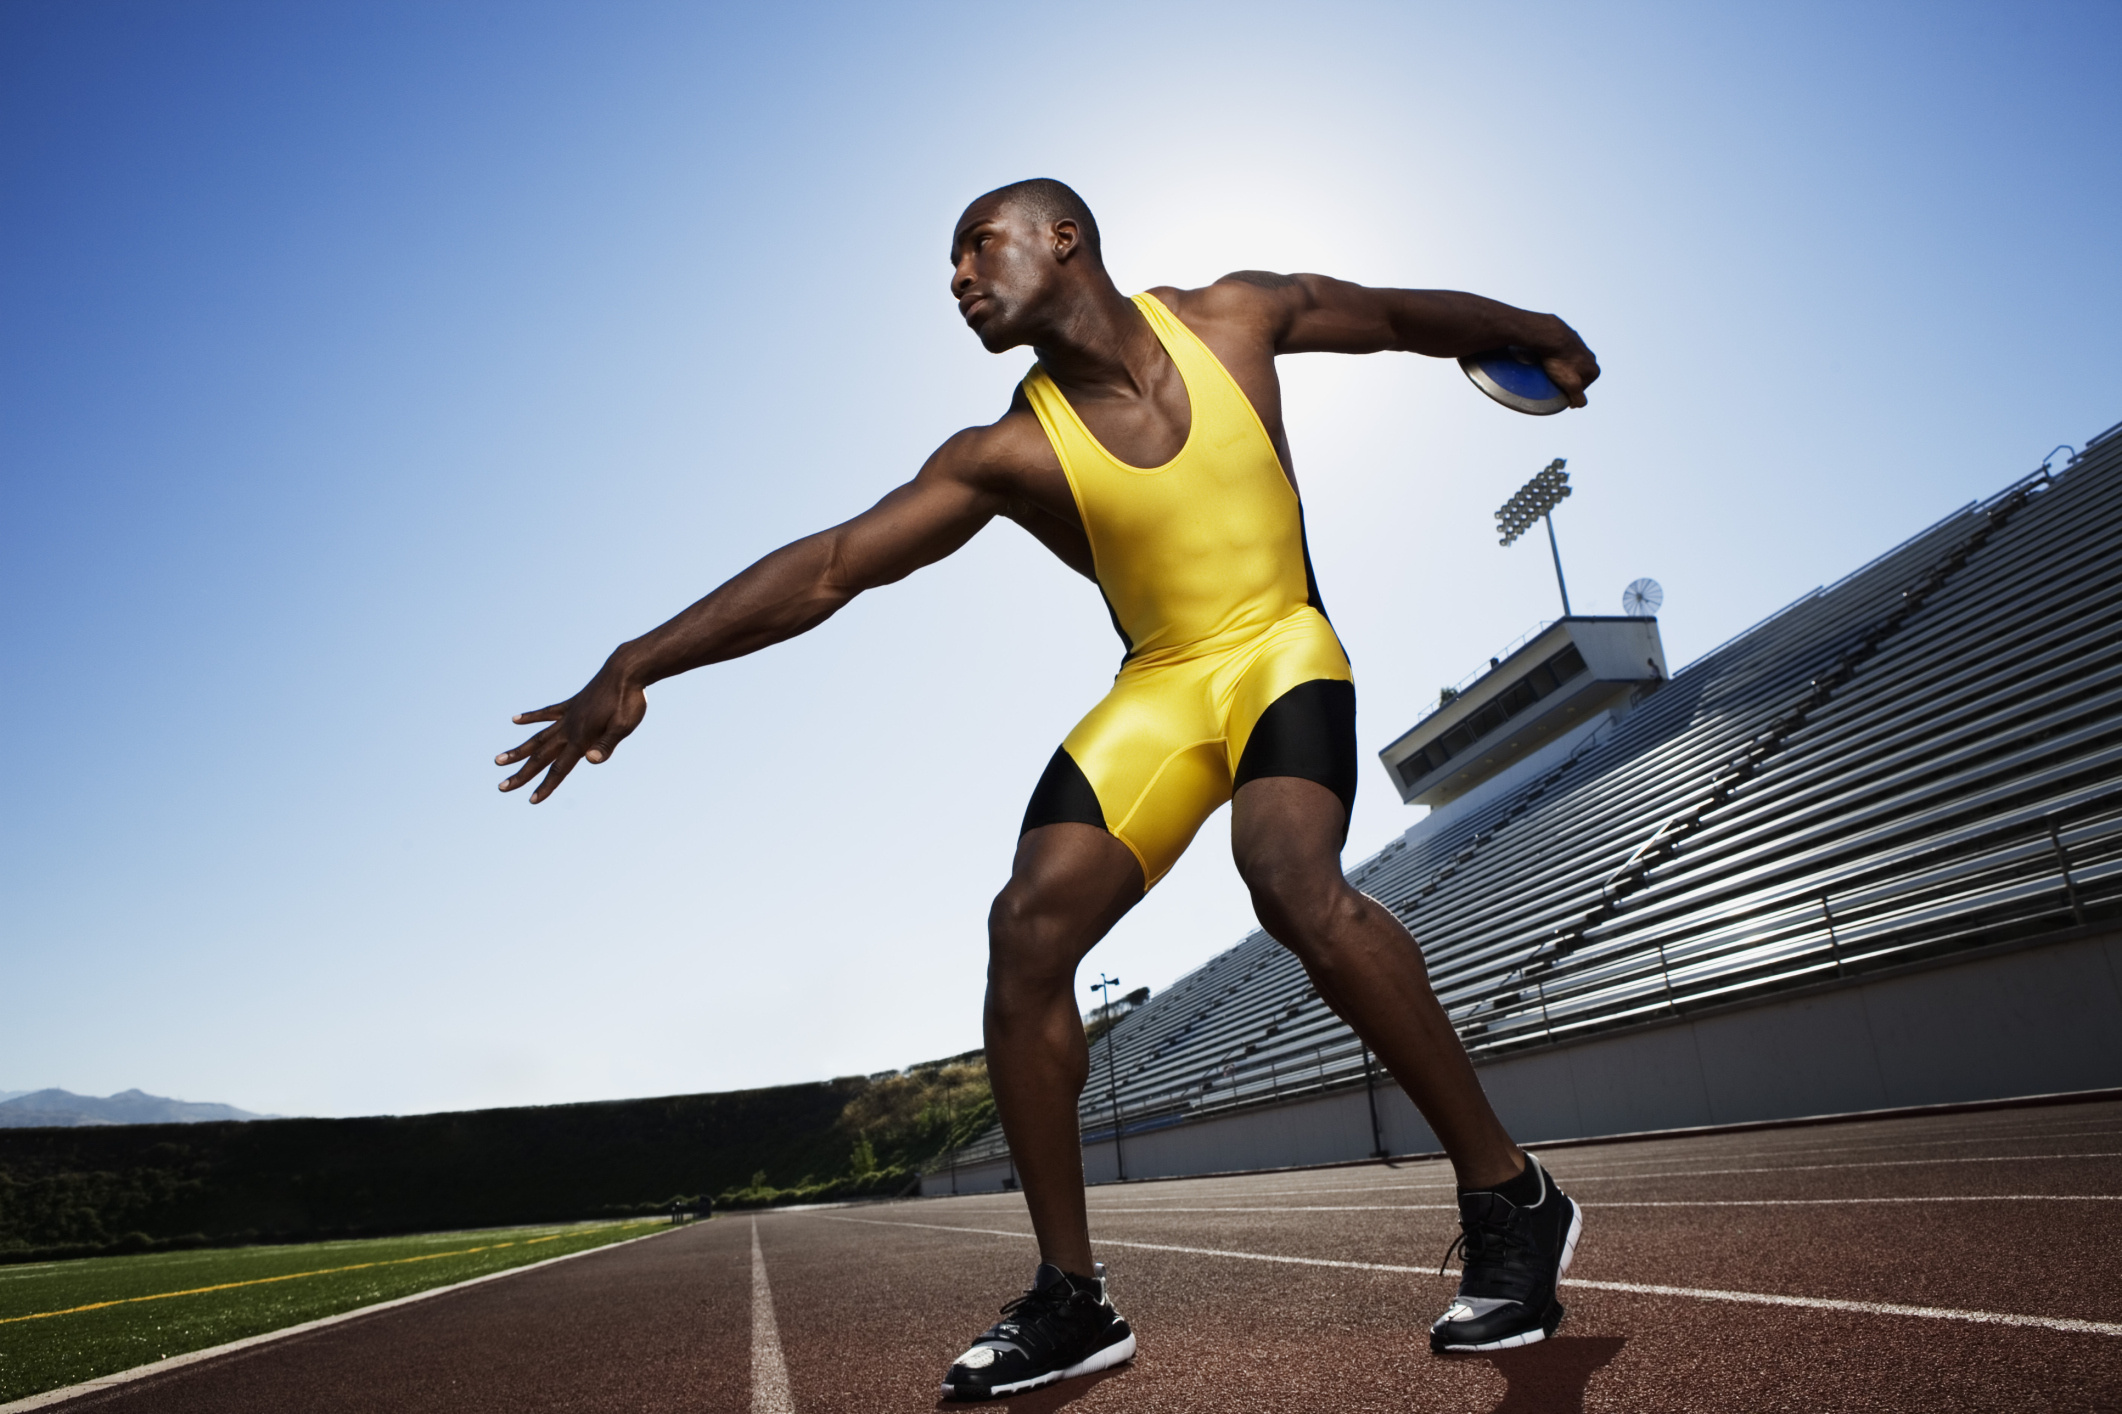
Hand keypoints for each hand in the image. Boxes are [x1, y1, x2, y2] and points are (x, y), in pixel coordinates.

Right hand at [495, 656, 646, 803]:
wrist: (626, 670)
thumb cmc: (630, 700)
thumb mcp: (625, 726)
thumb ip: (606, 745)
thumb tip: (588, 760)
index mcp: (582, 737)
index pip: (561, 768)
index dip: (546, 786)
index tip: (531, 800)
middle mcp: (570, 728)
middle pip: (541, 756)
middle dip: (522, 774)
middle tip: (501, 787)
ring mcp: (568, 715)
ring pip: (537, 737)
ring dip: (519, 750)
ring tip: (498, 759)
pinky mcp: (571, 704)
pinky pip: (547, 713)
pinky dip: (530, 717)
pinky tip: (515, 720)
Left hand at [1533, 319, 1599, 408]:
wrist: (1550, 335)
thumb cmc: (1559, 361)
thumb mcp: (1571, 384)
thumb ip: (1578, 397)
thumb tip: (1581, 404)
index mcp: (1594, 370)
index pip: (1582, 389)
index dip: (1570, 394)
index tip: (1559, 395)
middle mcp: (1591, 357)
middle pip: (1578, 375)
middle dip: (1568, 380)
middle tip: (1553, 383)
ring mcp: (1582, 346)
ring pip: (1571, 362)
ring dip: (1563, 367)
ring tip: (1550, 371)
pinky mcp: (1571, 337)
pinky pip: (1564, 351)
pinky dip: (1558, 356)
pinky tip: (1548, 358)